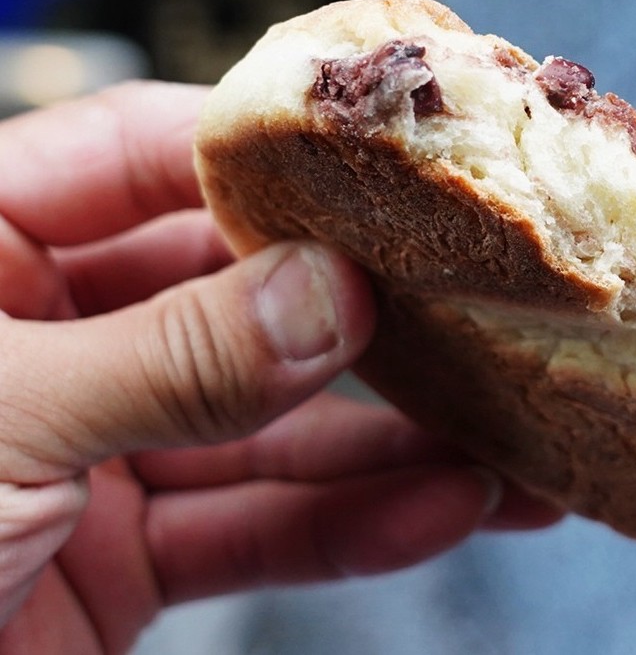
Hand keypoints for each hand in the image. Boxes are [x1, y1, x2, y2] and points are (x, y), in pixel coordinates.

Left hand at [0, 82, 559, 653]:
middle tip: (493, 310)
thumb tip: (335, 292)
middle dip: (368, 320)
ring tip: (514, 437)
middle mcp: (39, 332)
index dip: (272, 154)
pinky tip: (448, 509)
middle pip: (236, 294)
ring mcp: (86, 447)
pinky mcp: (114, 557)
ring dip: (390, 440)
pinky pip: (248, 528)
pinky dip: (347, 526)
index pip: (143, 153)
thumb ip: (172, 354)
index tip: (402, 164)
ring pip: (264, 423)